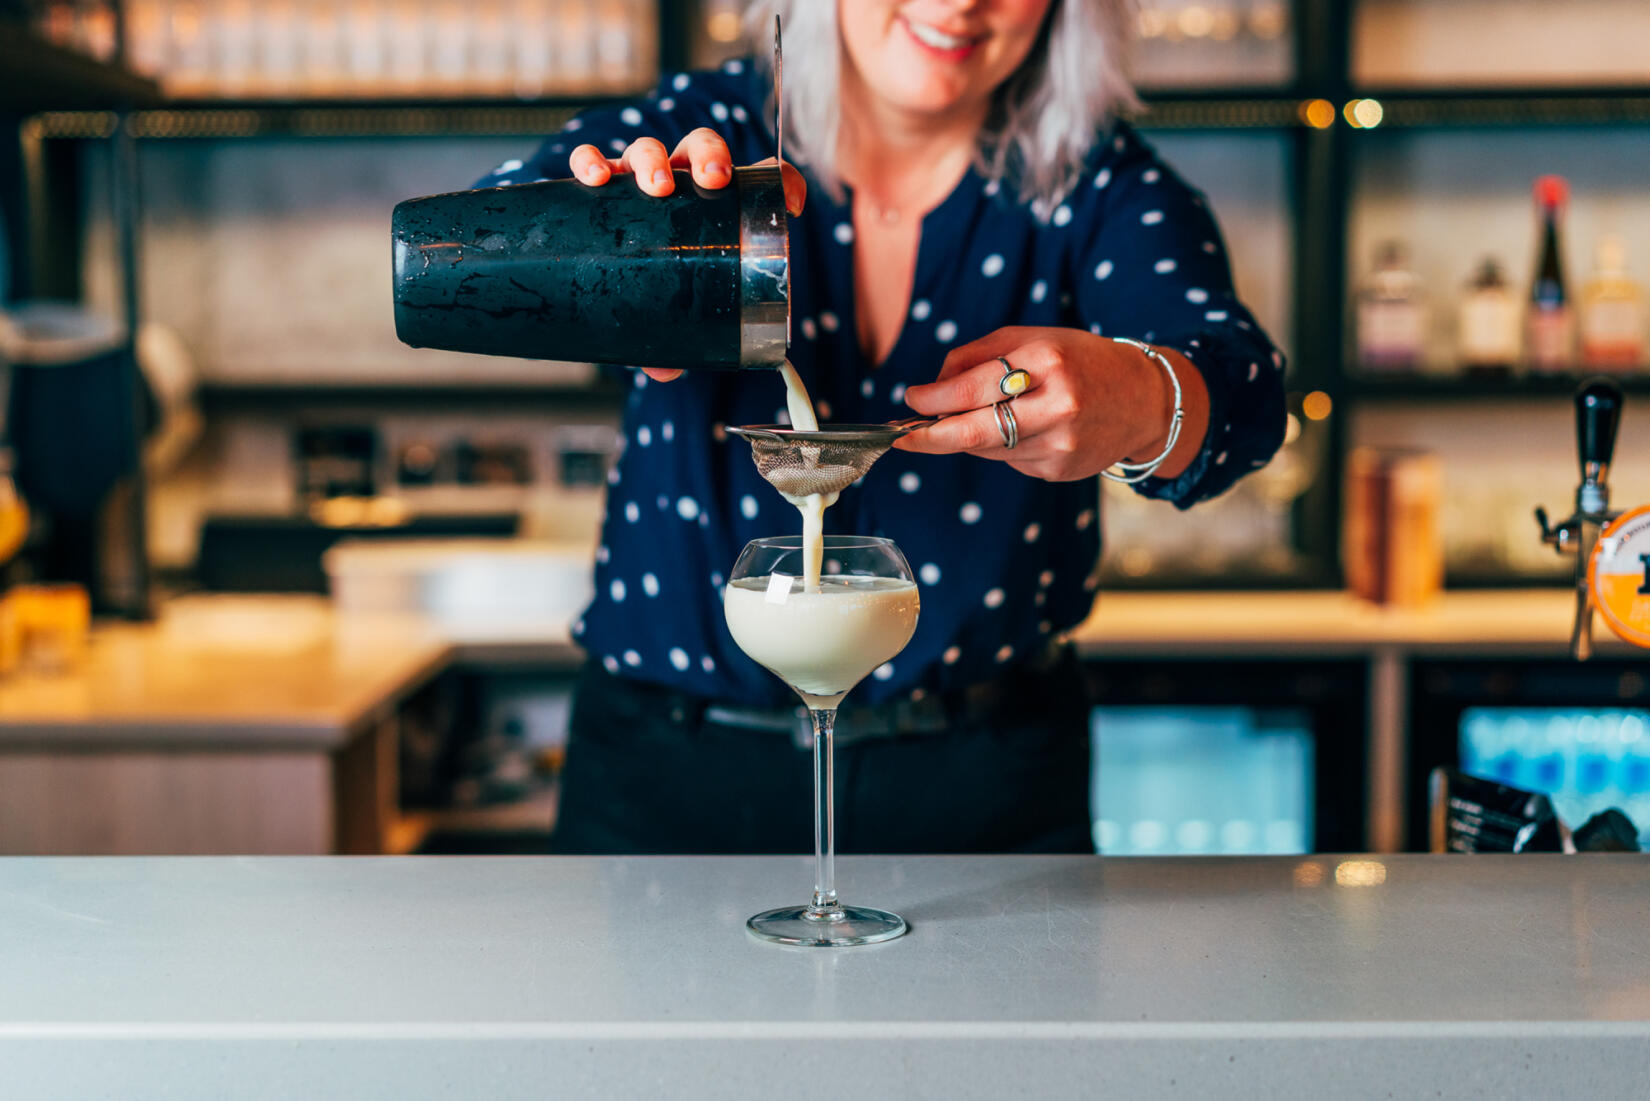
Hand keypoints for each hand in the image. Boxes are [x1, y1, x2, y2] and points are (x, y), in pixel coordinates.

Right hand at [570, 129, 806, 383]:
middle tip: (711, 182)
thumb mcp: (683, 306)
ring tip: (654, 185)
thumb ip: (680, 334)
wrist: (611, 269)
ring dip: (651, 159)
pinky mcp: (596, 183)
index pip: (758, 177)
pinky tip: (592, 177)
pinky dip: (588, 161)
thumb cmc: (660, 279)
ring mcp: (635, 177)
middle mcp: (677, 178)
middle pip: (699, 146)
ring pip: (645, 149)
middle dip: (708, 157)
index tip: (790, 204)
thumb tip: (667, 372)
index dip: (777, 178)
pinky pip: (587, 162)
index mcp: (713, 196)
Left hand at [893, 327, 1208, 482]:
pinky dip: (1004, 446)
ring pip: (988, 448)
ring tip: (987, 414)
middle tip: (902, 435)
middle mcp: (1056, 406)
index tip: (911, 399)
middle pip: (973, 432)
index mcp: (1047, 362)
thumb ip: (977, 356)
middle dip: (930, 436)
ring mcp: (1060, 444)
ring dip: (970, 435)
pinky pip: (1011, 460)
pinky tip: (1030, 428)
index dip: (934, 399)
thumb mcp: (1033, 339)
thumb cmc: (1080, 361)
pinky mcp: (1061, 471)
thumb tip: (932, 388)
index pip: (973, 387)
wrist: (1146, 400)